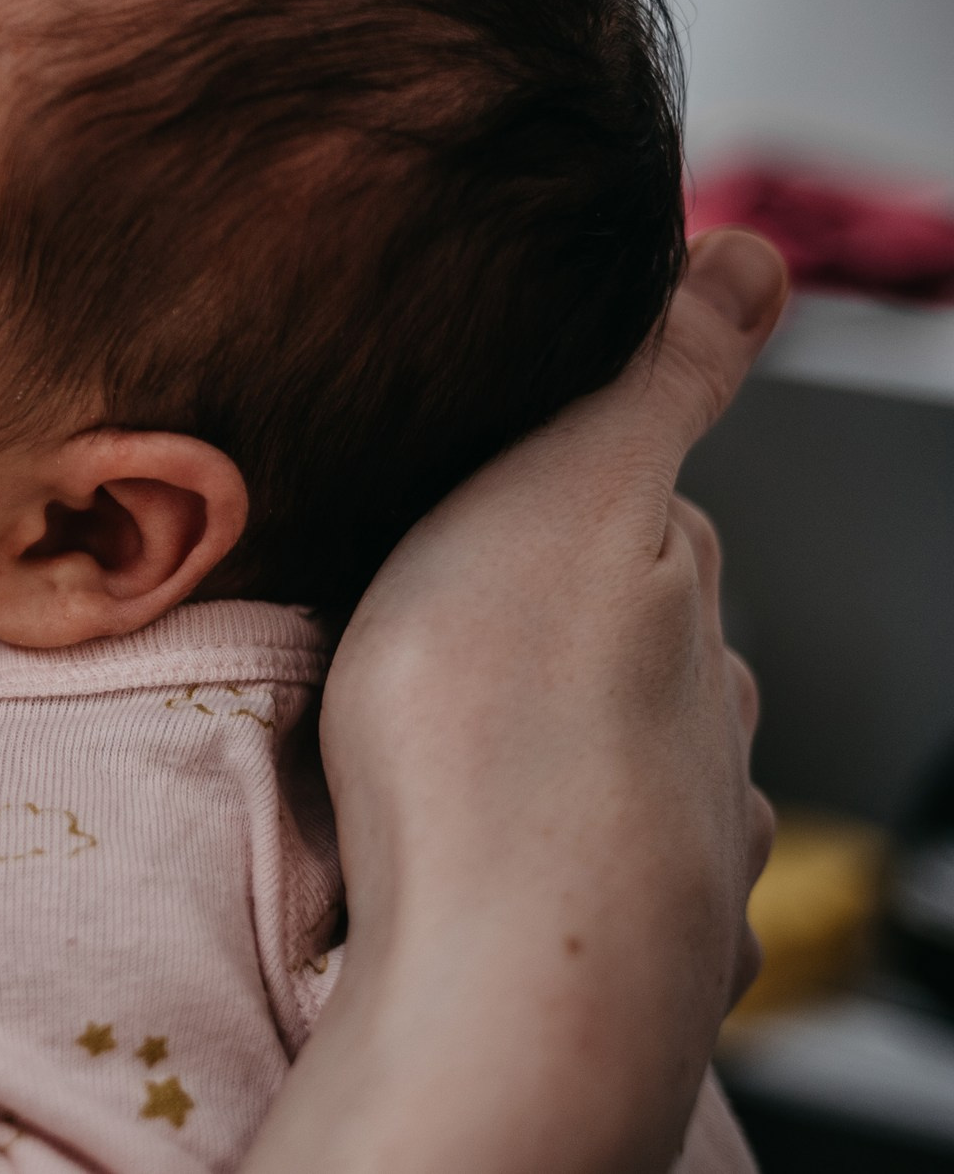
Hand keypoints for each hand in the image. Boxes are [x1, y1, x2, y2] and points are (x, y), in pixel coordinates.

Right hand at [253, 229, 784, 1173]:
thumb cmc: (501, 721)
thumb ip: (661, 377)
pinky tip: (528, 862)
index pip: (656, 508)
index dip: (581, 488)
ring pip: (654, 762)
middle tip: (463, 620)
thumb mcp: (568, 486)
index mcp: (682, 594)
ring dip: (589, 746)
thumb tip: (758, 253)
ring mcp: (692, 836)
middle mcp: (712, 713)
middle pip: (655, 639)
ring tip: (486, 748)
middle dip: (587, 622)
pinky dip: (588, 862)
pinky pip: (627, 881)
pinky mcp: (655, 948)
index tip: (504, 493)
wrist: (509, 967)